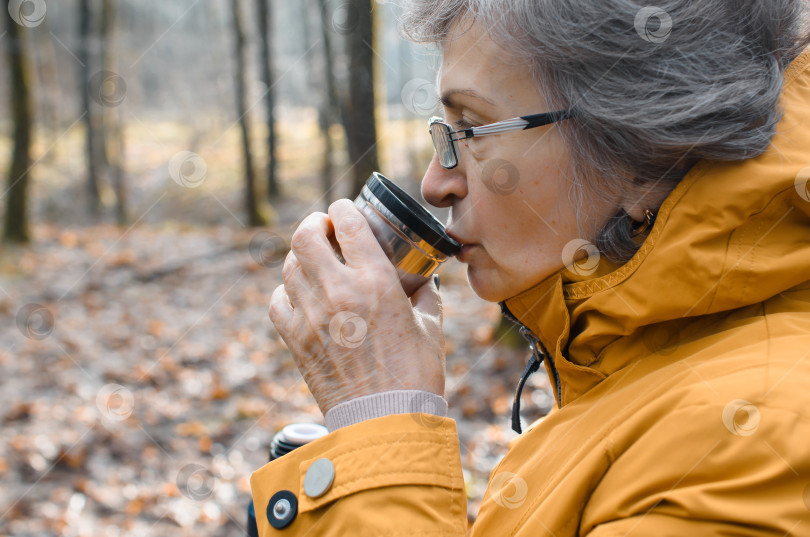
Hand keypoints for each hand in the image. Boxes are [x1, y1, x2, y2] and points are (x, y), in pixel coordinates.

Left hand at [268, 199, 445, 414]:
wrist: (386, 423)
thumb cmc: (416, 377)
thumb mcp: (431, 327)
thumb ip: (426, 296)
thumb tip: (425, 280)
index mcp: (376, 282)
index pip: (347, 223)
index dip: (343, 208)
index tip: (344, 209)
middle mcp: (338, 292)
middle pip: (305, 236)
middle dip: (314, 223)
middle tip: (324, 228)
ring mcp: (312, 317)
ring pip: (289, 266)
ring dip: (300, 256)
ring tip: (314, 260)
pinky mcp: (296, 342)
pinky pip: (277, 302)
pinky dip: (285, 292)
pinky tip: (300, 295)